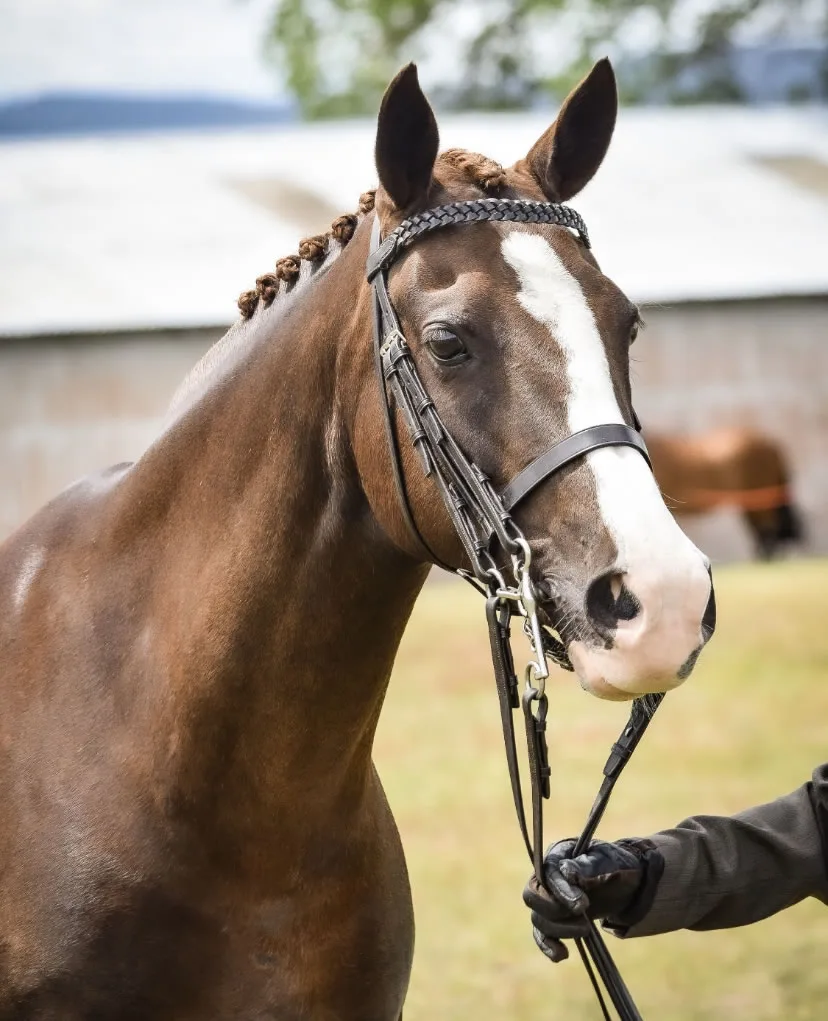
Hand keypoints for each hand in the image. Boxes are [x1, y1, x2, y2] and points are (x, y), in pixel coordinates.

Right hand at [523, 837, 654, 962]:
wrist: (627, 885)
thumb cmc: (615, 867)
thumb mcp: (607, 862)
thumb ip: (587, 866)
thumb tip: (566, 872)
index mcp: (557, 855)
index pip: (547, 872)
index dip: (561, 890)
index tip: (583, 905)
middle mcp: (546, 876)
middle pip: (532, 895)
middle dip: (555, 910)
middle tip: (582, 915)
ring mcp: (547, 899)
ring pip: (537, 918)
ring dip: (559, 929)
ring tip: (586, 929)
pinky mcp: (553, 920)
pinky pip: (541, 935)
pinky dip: (548, 946)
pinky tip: (562, 955)